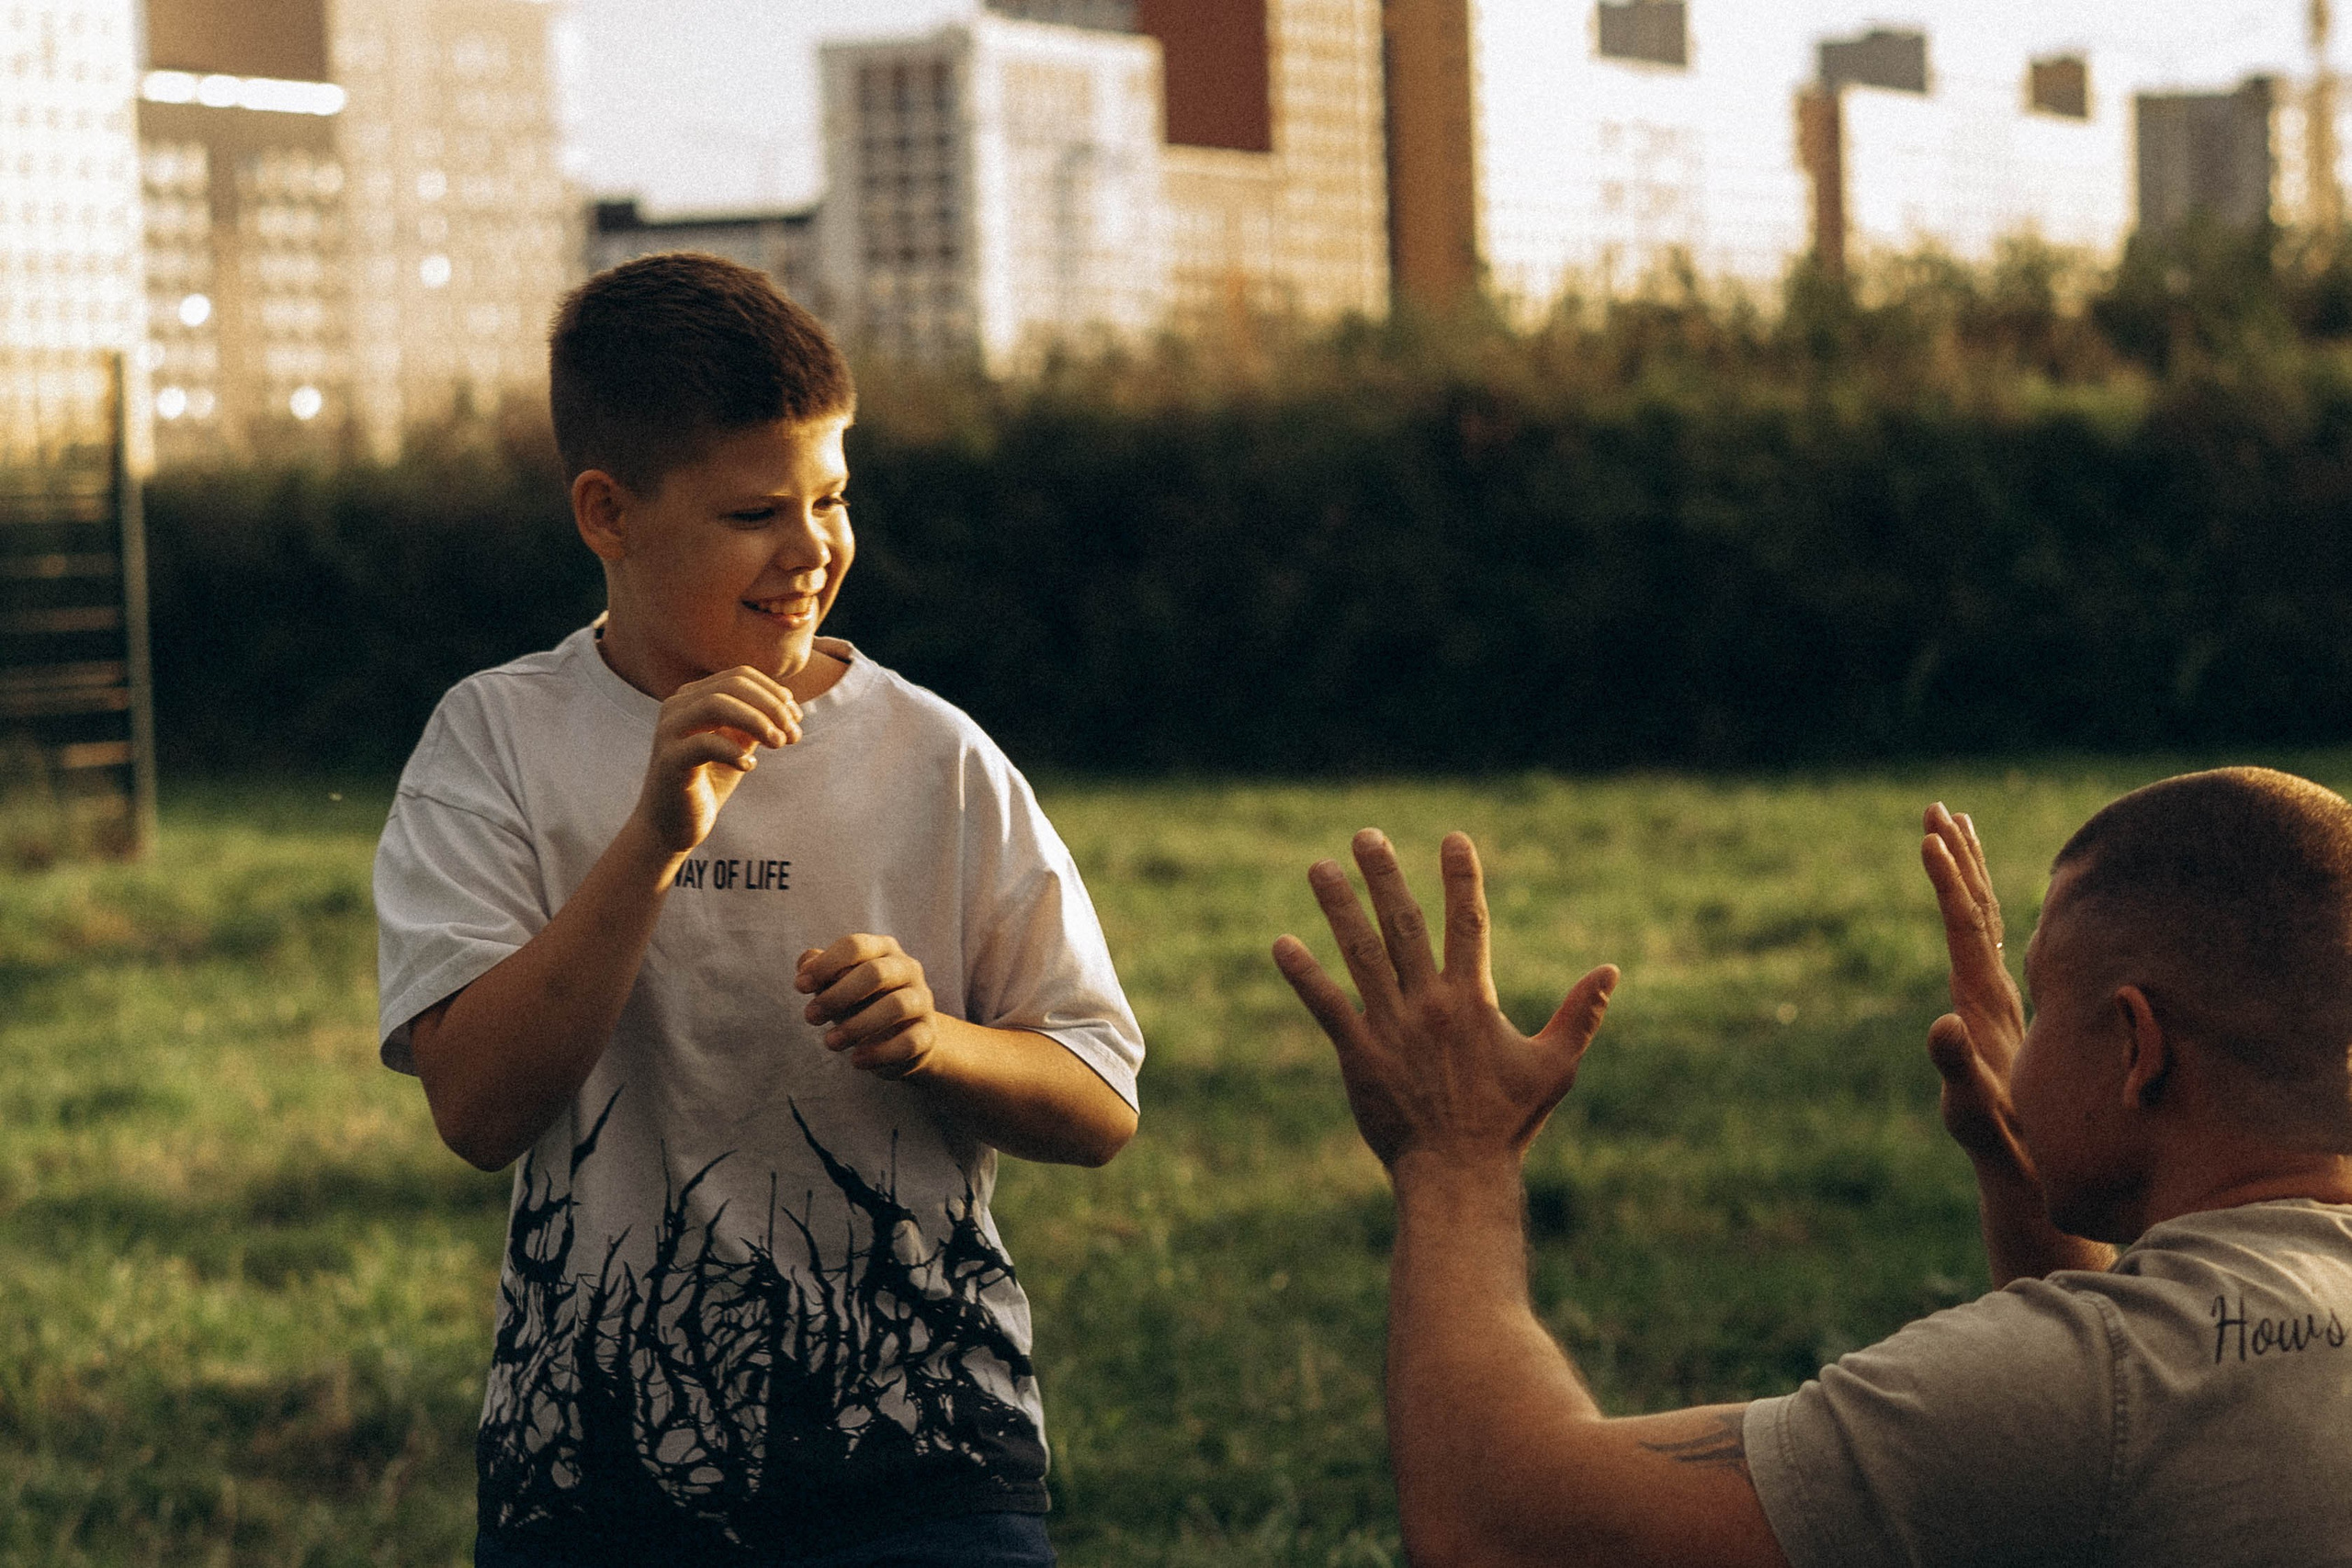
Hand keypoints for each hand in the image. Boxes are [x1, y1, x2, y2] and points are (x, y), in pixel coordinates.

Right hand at [635, 667, 800, 853]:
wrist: (672, 825)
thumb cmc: (709, 780)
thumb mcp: (738, 745)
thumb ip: (756, 724)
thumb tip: (790, 708)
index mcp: (693, 697)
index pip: (739, 676)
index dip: (773, 693)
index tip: (797, 718)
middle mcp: (677, 707)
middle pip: (732, 686)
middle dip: (771, 707)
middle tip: (792, 734)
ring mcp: (669, 731)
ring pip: (716, 705)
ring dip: (756, 721)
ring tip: (778, 744)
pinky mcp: (669, 760)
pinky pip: (704, 743)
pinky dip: (734, 751)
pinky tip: (750, 765)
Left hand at [798, 933, 941, 1077]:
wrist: (903, 1038)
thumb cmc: (862, 1003)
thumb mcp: (838, 984)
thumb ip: (820, 971)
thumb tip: (805, 966)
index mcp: (883, 950)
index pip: (855, 946)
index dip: (825, 965)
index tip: (800, 987)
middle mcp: (907, 969)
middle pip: (875, 973)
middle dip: (837, 996)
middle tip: (810, 1017)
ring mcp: (922, 1001)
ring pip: (896, 1006)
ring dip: (857, 1025)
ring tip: (829, 1042)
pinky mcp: (928, 1034)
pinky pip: (909, 1042)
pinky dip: (880, 1053)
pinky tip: (856, 1060)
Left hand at [1272, 829, 1618, 1173]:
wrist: (1457, 1174)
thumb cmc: (1508, 1122)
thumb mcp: (1554, 1067)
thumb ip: (1579, 1014)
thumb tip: (1611, 970)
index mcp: (1473, 999)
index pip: (1469, 923)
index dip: (1461, 878)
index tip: (1452, 839)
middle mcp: (1429, 1003)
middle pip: (1404, 925)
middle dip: (1385, 877)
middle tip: (1366, 835)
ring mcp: (1390, 1027)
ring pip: (1360, 953)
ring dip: (1339, 907)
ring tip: (1320, 867)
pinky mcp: (1358, 1054)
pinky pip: (1327, 1006)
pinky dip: (1304, 975)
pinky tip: (1281, 944)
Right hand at [1920, 803, 2035, 1176]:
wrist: (2046, 1173)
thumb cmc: (2004, 1147)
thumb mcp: (1973, 1111)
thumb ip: (1957, 1070)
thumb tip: (1941, 1023)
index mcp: (1985, 1002)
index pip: (1966, 926)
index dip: (1947, 881)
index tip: (1930, 836)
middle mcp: (1997, 992)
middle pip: (1979, 910)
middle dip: (1957, 859)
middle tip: (1937, 809)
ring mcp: (2000, 1001)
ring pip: (1988, 922)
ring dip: (1968, 875)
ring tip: (1953, 833)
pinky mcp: (2000, 1015)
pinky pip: (1990, 946)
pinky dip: (1975, 910)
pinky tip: (1974, 904)